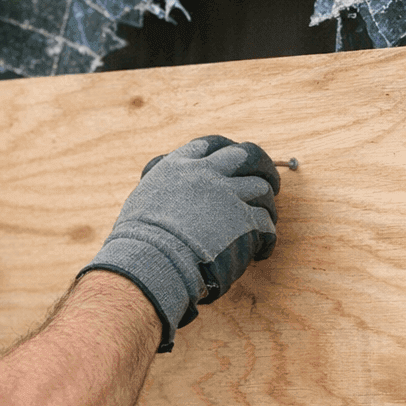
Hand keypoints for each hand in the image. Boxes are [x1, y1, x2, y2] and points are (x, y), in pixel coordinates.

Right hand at [80, 135, 278, 351]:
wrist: (150, 260)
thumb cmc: (138, 241)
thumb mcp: (141, 202)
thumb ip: (161, 193)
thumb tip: (165, 200)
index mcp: (178, 166)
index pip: (209, 146)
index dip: (225, 150)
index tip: (233, 159)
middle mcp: (206, 174)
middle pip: (245, 155)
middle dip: (260, 166)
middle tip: (268, 180)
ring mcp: (227, 195)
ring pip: (262, 188)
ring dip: (266, 205)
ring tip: (265, 220)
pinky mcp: (244, 221)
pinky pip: (266, 223)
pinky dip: (267, 237)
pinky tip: (261, 250)